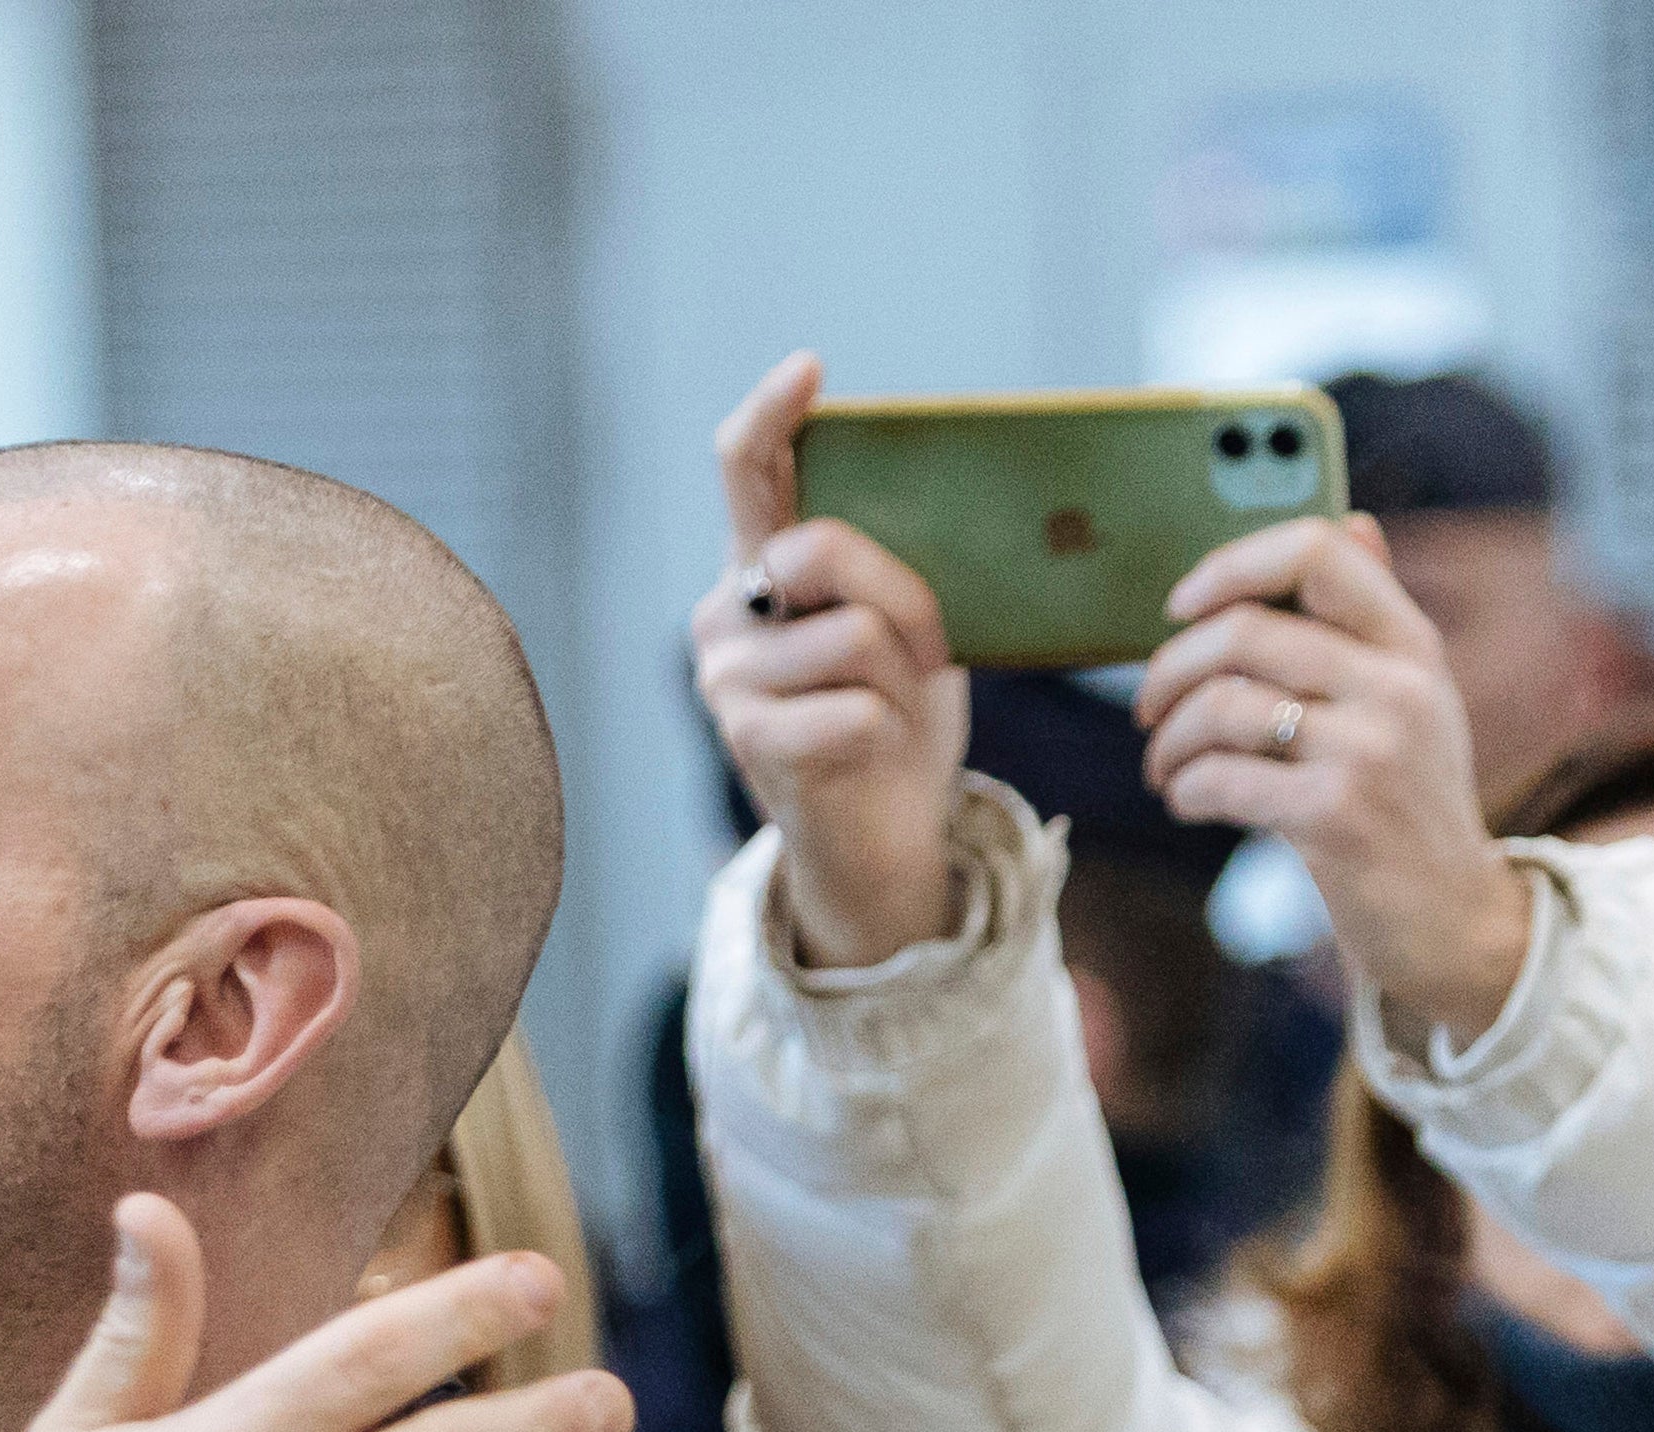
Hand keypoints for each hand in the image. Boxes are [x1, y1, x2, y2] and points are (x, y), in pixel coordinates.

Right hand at [695, 352, 971, 971]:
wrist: (880, 840)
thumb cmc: (895, 720)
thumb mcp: (903, 627)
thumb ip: (885, 567)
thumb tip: (925, 520)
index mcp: (757, 568)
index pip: (746, 469)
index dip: (773, 413)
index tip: (809, 368)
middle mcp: (724, 614)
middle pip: (823, 548)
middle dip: (904, 594)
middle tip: (929, 649)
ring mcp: (727, 682)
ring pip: (852, 635)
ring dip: (903, 677)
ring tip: (892, 712)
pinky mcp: (751, 743)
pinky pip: (857, 707)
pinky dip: (890, 733)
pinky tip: (872, 755)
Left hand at [1142, 517, 1534, 1046]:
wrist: (1453, 918)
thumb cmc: (1409, 802)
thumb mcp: (1411, 699)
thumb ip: (1371, 618)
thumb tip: (1351, 520)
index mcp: (1411, 642)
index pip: (1319, 550)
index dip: (1230, 565)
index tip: (1182, 605)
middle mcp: (1399, 685)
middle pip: (1243, 629)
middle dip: (1168, 669)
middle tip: (1148, 708)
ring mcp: (1371, 749)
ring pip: (1220, 705)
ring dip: (1166, 740)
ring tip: (1165, 767)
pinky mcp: (1336, 815)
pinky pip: (1220, 778)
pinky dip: (1184, 789)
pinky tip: (1188, 801)